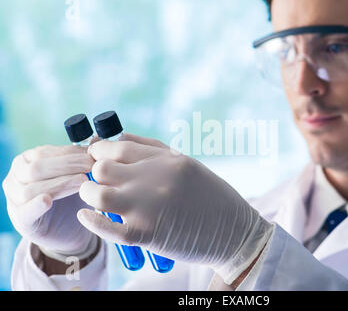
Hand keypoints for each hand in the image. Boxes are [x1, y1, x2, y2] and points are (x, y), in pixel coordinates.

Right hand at [2, 145, 95, 255]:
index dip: (70, 153)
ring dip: (60, 184)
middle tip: (91, 166)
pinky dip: (36, 205)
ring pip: (32, 189)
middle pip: (37, 168)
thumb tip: (98, 139)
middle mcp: (16, 176)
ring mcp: (14, 199)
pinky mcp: (21, 221)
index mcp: (27, 160)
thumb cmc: (73, 195)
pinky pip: (25, 211)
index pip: (45, 153)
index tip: (93, 154)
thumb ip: (84, 156)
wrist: (71, 229)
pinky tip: (47, 201)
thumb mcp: (78, 172)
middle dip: (66, 166)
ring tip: (83, 182)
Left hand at [77, 134, 273, 283]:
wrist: (233, 233)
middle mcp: (156, 180)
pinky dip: (91, 221)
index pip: (119, 147)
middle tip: (97, 179)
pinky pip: (106, 228)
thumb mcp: (187, 164)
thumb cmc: (211, 197)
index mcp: (168, 161)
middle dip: (93, 173)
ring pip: (97, 194)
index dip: (100, 150)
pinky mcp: (146, 235)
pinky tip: (87, 216)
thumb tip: (119, 137)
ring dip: (90, 194)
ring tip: (94, 197)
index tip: (96, 156)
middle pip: (103, 168)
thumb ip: (153, 149)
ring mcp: (149, 208)